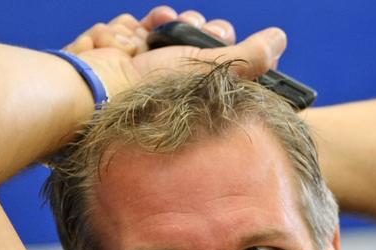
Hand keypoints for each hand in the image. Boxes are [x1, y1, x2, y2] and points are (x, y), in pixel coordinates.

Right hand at [63, 7, 285, 98]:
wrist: (94, 97)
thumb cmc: (151, 94)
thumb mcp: (208, 70)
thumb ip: (247, 56)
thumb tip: (281, 39)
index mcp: (191, 90)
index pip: (211, 50)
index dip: (213, 34)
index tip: (213, 33)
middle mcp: (165, 80)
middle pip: (183, 34)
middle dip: (181, 27)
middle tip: (177, 31)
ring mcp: (137, 68)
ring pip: (150, 29)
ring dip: (149, 29)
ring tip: (146, 40)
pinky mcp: (110, 58)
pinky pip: (120, 30)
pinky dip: (119, 32)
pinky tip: (123, 43)